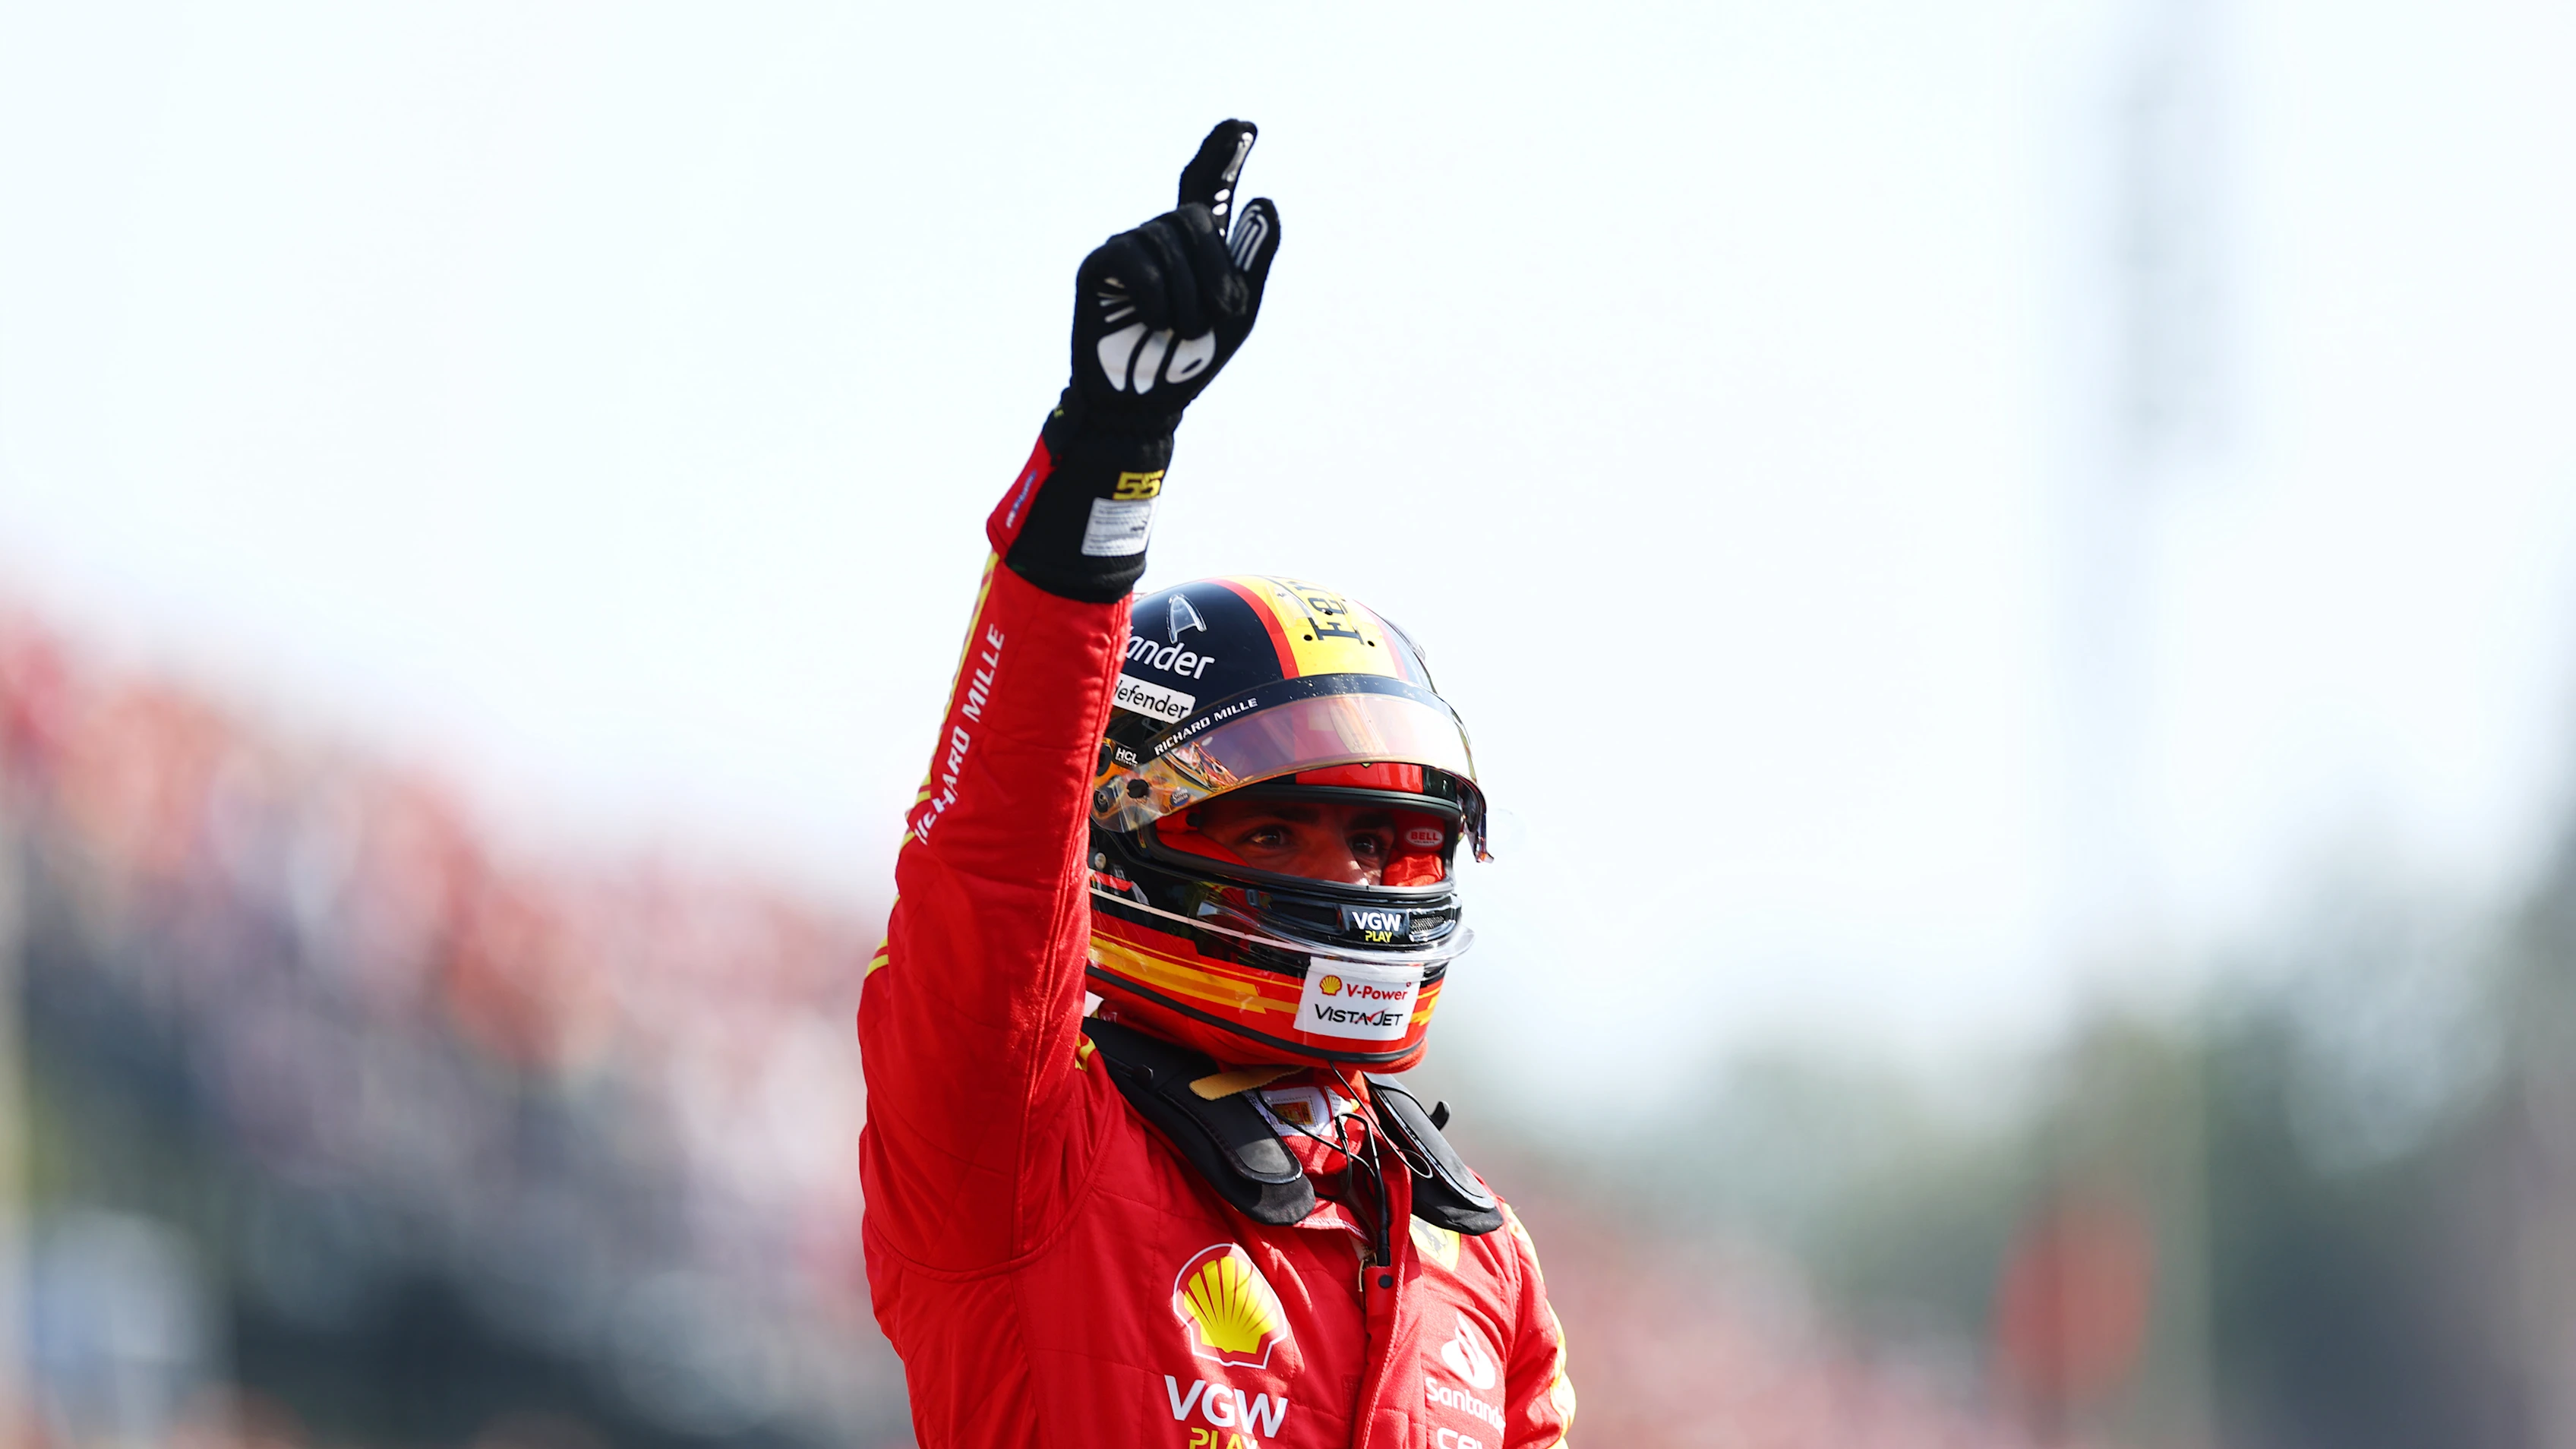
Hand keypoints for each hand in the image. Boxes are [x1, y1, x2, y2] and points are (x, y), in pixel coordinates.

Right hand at [1067, 120, 1282, 431]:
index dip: (1223, 154)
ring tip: (1181, 331)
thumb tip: (1263, 200)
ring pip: (1166, 240)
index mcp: (1197, 246)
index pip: (1209, 188)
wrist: (1143, 404)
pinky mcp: (1099, 266)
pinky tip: (1152, 319)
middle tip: (1222, 316)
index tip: (1244, 125)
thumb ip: (1252, 259)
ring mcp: (1127, 247)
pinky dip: (1153, 293)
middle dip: (1217, 268)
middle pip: (1194, 217)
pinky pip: (1134, 258)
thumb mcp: (1239, 313)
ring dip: (1186, 294)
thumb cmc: (1191, 361)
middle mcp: (1160, 237)